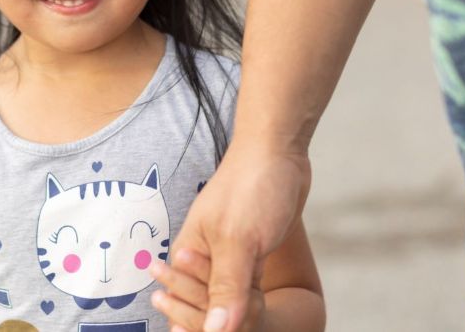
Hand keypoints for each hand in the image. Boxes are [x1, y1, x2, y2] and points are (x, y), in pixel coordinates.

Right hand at [169, 140, 310, 330]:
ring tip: (249, 311)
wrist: (277, 151)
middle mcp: (201, 256)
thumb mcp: (238, 241)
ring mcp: (226, 254)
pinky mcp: (249, 252)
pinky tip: (254, 306)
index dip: (203, 324)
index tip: (225, 330)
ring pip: (226, 297)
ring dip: (237, 311)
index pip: (188, 305)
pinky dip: (248, 300)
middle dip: (219, 319)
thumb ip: (226, 288)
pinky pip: (243, 287)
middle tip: (244, 321)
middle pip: (204, 305)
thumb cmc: (251, 187)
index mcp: (187, 253)